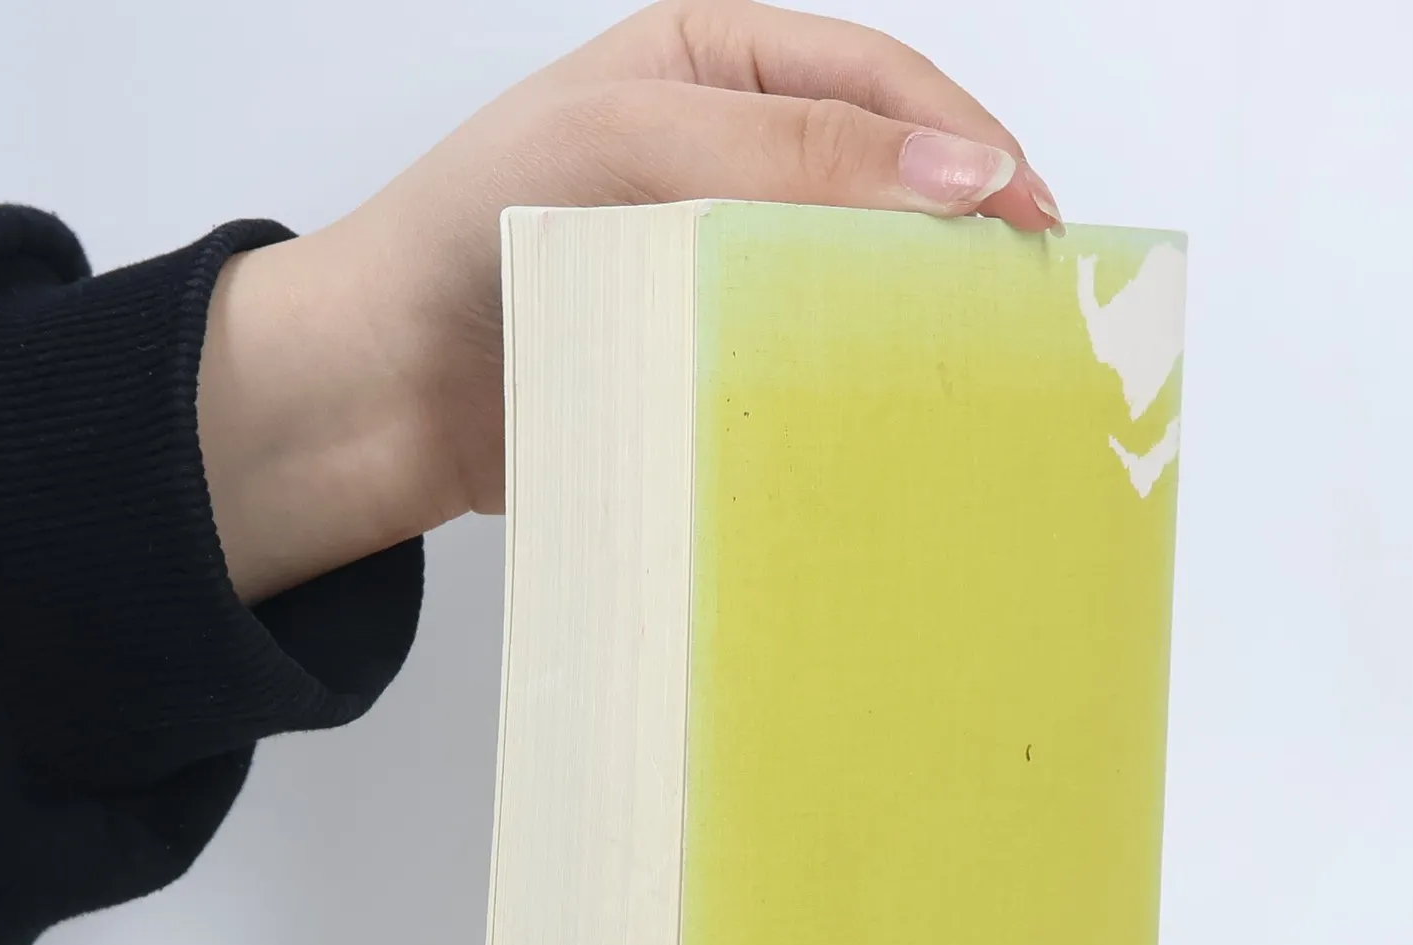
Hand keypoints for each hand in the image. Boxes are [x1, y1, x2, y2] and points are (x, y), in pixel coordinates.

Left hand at [196, 1, 1056, 602]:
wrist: (378, 394)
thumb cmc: (466, 240)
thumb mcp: (625, 147)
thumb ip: (790, 150)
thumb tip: (958, 169)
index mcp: (708, 70)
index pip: (874, 81)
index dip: (964, 139)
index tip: (1030, 215)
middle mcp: (724, 161)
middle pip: (886, 175)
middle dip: (964, 224)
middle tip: (1034, 294)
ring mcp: (718, 262)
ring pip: (854, 272)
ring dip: (919, 309)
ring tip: (984, 355)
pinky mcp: (705, 355)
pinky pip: (802, 355)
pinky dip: (855, 377)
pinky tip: (892, 405)